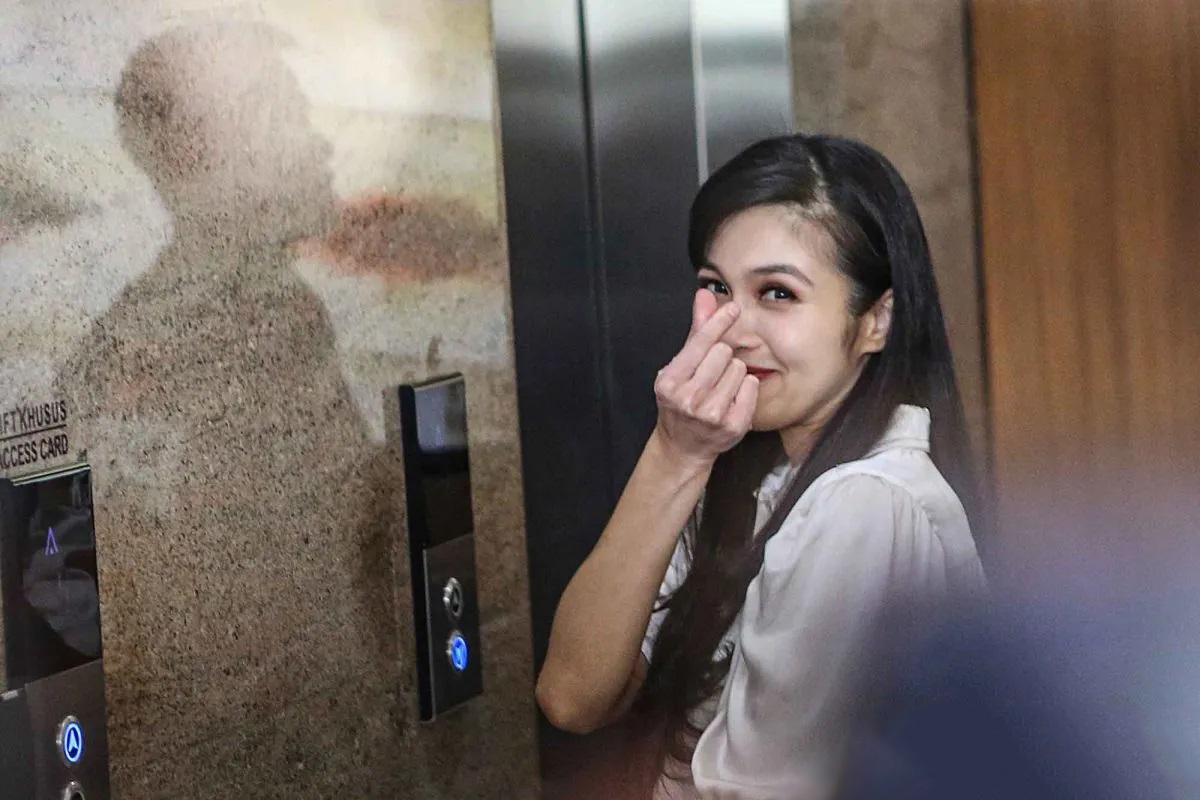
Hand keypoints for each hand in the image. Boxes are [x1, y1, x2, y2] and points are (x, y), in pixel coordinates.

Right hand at [652, 289, 758, 466]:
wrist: (683, 446)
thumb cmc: (681, 401)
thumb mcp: (680, 367)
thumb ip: (696, 331)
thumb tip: (705, 295)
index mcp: (671, 382)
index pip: (701, 342)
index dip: (719, 322)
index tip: (733, 308)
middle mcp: (688, 399)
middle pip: (724, 353)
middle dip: (723, 357)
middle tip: (713, 372)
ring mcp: (711, 415)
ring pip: (739, 369)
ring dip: (734, 373)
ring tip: (721, 388)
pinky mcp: (732, 425)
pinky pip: (751, 387)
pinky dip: (746, 389)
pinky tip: (732, 399)